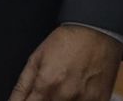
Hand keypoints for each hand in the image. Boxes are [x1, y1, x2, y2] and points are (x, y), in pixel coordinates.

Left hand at [8, 24, 122, 100]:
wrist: (98, 30)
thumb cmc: (69, 40)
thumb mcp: (37, 58)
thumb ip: (22, 86)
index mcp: (46, 85)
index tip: (31, 100)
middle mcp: (64, 95)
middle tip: (51, 89)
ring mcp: (84, 100)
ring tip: (65, 88)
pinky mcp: (100, 100)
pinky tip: (78, 91)